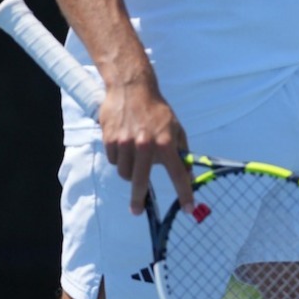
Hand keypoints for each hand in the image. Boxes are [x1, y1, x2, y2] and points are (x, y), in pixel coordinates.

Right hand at [98, 69, 193, 215]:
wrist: (132, 88)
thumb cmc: (157, 111)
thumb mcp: (176, 129)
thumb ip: (181, 152)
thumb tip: (187, 174)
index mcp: (166, 143)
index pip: (178, 174)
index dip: (184, 193)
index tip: (188, 209)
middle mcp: (145, 145)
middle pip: (140, 182)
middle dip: (139, 199)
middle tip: (138, 210)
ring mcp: (125, 143)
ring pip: (124, 173)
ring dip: (129, 172)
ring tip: (133, 157)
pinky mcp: (110, 140)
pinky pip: (114, 161)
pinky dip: (119, 159)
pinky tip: (123, 144)